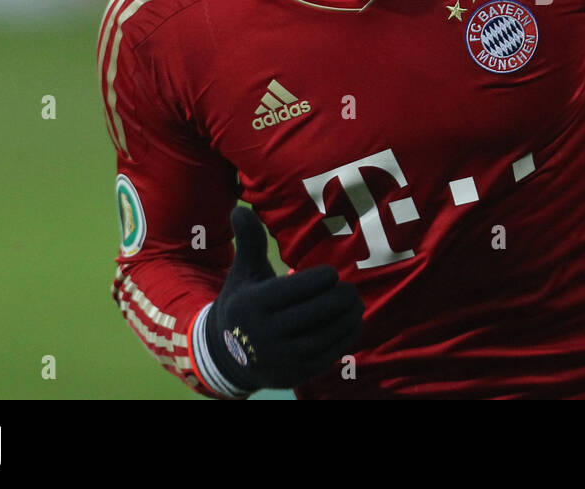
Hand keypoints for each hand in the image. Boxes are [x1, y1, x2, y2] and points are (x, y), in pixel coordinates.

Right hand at [199, 206, 363, 393]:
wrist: (228, 355)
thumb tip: (240, 210)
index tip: (331, 274)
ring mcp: (280, 358)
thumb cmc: (244, 303)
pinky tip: (353, 323)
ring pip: (326, 335)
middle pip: (317, 311)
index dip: (322, 279)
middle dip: (340, 297)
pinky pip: (328, 355)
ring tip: (356, 304)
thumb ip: (249, 242)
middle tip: (350, 289)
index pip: (299, 288)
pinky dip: (345, 338)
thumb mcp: (243, 273)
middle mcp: (264, 335)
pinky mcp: (294, 374)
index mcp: (252, 305)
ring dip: (348, 317)